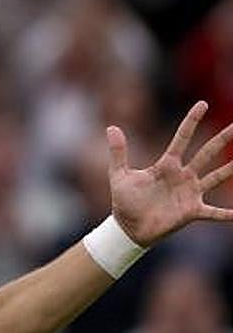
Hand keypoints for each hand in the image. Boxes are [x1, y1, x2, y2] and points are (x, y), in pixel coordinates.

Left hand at [109, 101, 232, 244]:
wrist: (128, 228)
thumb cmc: (125, 201)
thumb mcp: (119, 175)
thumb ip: (119, 152)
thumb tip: (111, 127)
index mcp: (167, 164)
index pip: (182, 138)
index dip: (191, 121)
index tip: (202, 104)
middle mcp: (183, 175)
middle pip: (207, 152)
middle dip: (223, 138)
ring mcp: (190, 193)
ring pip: (217, 176)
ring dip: (231, 169)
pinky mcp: (192, 211)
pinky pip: (215, 212)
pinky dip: (228, 214)